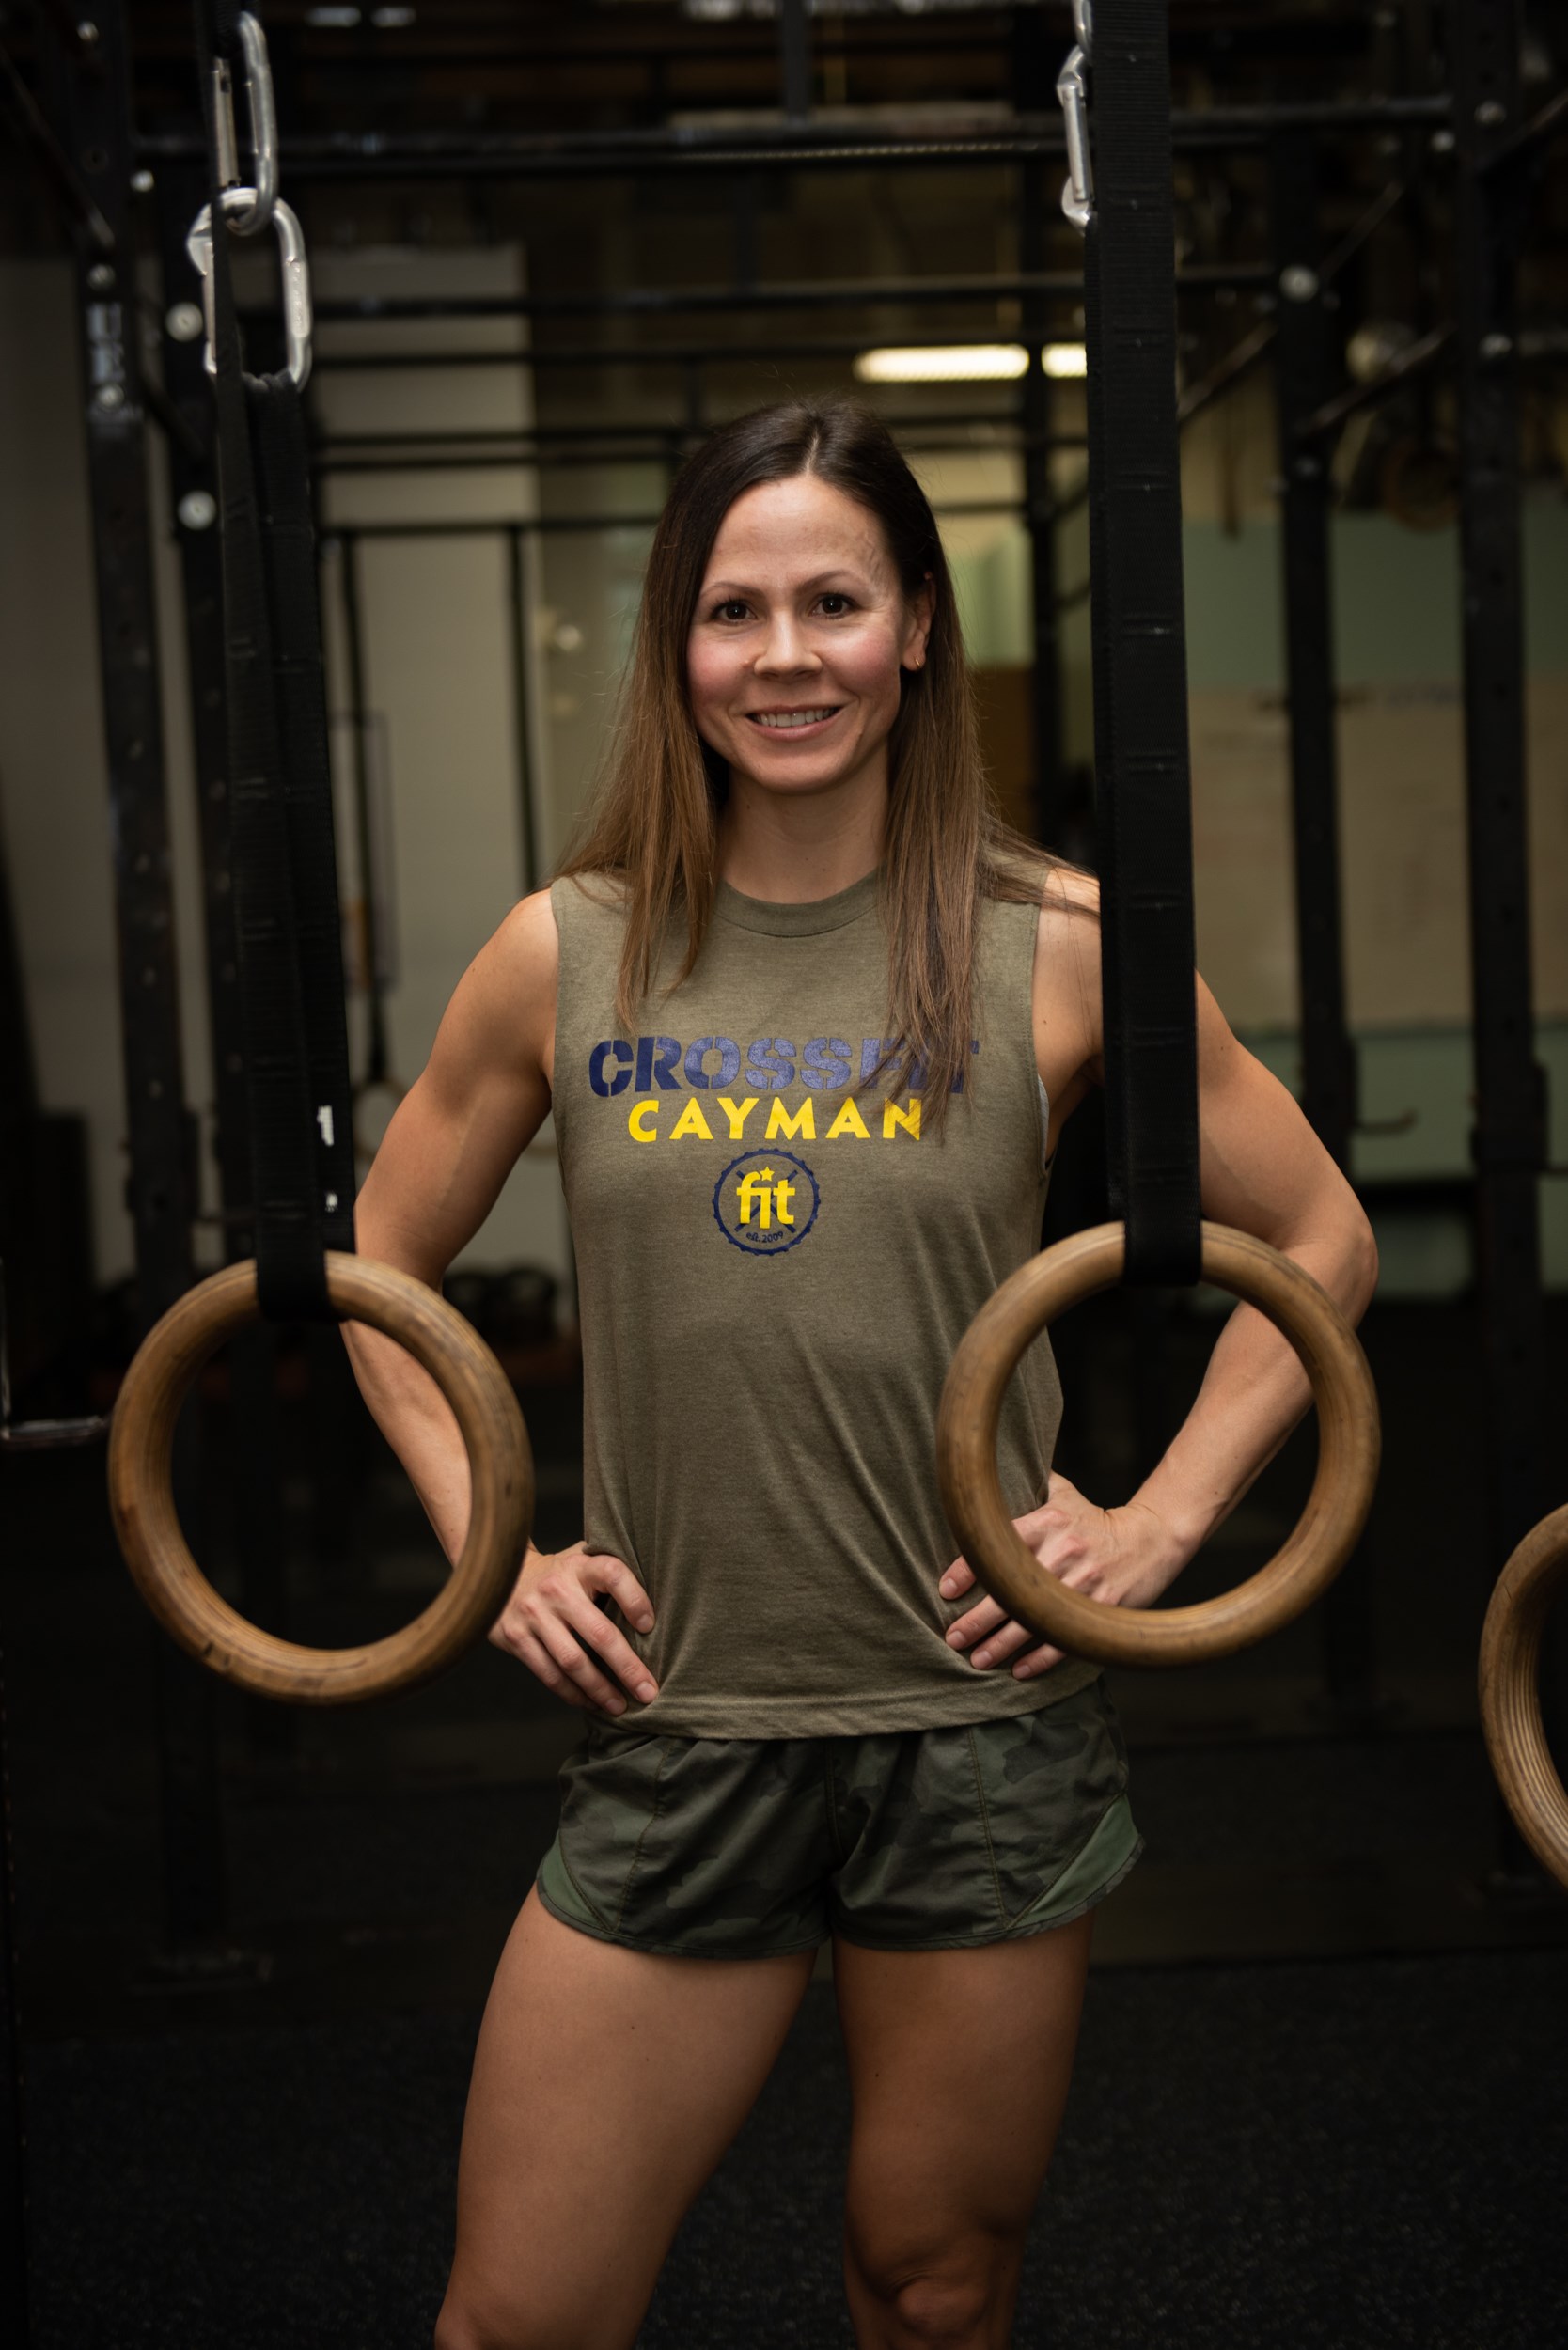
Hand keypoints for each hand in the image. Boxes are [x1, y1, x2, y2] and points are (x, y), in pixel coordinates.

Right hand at [489, 1541, 658, 1716]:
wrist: (500, 1575)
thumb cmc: (559, 1574)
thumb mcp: (582, 1561)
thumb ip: (612, 1572)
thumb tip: (663, 1593)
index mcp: (579, 1566)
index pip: (613, 1574)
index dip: (635, 1599)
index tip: (650, 1626)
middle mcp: (556, 1589)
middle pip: (598, 1633)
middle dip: (627, 1667)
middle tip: (648, 1691)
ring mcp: (533, 1615)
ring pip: (573, 1661)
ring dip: (600, 1689)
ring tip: (621, 1706)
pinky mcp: (516, 1639)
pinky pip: (549, 1674)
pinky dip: (572, 1693)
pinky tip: (591, 1703)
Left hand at [940, 1472, 1184, 1676]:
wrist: (1150, 1537)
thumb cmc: (1094, 1519)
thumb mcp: (1063, 1493)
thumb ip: (1028, 1484)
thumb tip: (986, 1470)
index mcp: (1048, 1522)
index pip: (998, 1546)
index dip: (967, 1570)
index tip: (946, 1591)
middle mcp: (1063, 1551)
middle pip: (1010, 1592)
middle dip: (977, 1620)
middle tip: (953, 1638)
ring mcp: (1084, 1582)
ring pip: (1034, 1621)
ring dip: (1001, 1645)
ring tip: (977, 1659)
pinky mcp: (1103, 1607)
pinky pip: (1066, 1638)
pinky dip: (1041, 1658)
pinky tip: (1019, 1670)